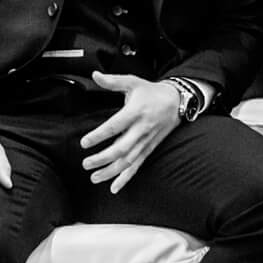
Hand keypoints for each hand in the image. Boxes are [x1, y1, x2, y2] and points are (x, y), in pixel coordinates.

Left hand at [81, 73, 181, 192]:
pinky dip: (126, 178)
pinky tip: (115, 187)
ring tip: (95, 177)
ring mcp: (146, 141)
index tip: (84, 142)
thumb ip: (112, 81)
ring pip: (128, 161)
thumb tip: (95, 75)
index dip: (99, 135)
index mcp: (135, 112)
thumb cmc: (151, 92)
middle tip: (86, 163)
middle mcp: (141, 129)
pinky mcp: (149, 148)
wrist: (178, 101)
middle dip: (103, 158)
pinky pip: (137, 165)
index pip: (114, 126)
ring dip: (111, 171)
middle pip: (121, 148)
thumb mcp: (133, 82)